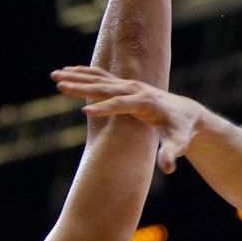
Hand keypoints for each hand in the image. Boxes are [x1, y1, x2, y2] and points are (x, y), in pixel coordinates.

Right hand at [51, 65, 203, 172]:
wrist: (186, 113)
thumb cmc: (181, 131)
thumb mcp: (178, 143)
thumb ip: (171, 154)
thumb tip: (167, 168)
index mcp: (145, 103)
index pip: (121, 105)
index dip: (104, 109)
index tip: (85, 112)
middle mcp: (136, 89)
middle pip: (105, 87)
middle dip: (82, 86)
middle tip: (60, 85)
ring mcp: (130, 85)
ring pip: (99, 79)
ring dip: (76, 77)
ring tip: (55, 75)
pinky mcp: (126, 85)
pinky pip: (102, 77)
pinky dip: (84, 74)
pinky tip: (68, 72)